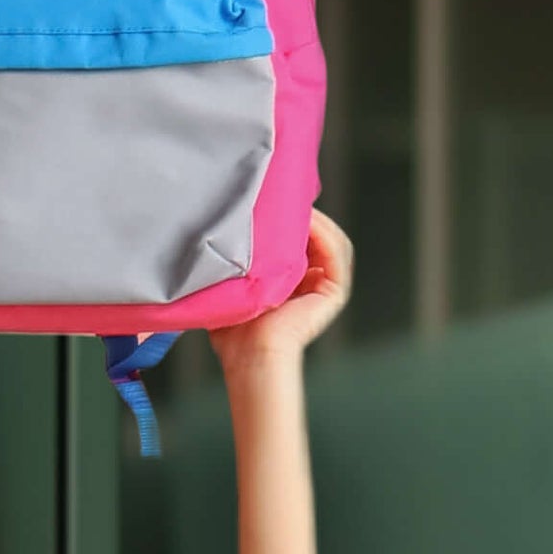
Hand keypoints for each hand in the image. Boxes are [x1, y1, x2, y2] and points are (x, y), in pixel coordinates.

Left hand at [215, 208, 358, 380]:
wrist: (249, 354)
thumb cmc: (233, 330)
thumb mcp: (233, 289)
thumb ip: (235, 267)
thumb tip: (218, 239)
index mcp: (292, 282)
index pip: (299, 242)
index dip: (290, 222)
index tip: (273, 203)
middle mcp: (312, 283)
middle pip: (317, 238)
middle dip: (304, 217)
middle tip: (284, 199)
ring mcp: (327, 287)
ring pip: (330, 242)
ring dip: (316, 222)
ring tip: (296, 207)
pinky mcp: (334, 291)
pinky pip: (335, 253)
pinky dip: (323, 234)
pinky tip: (308, 221)